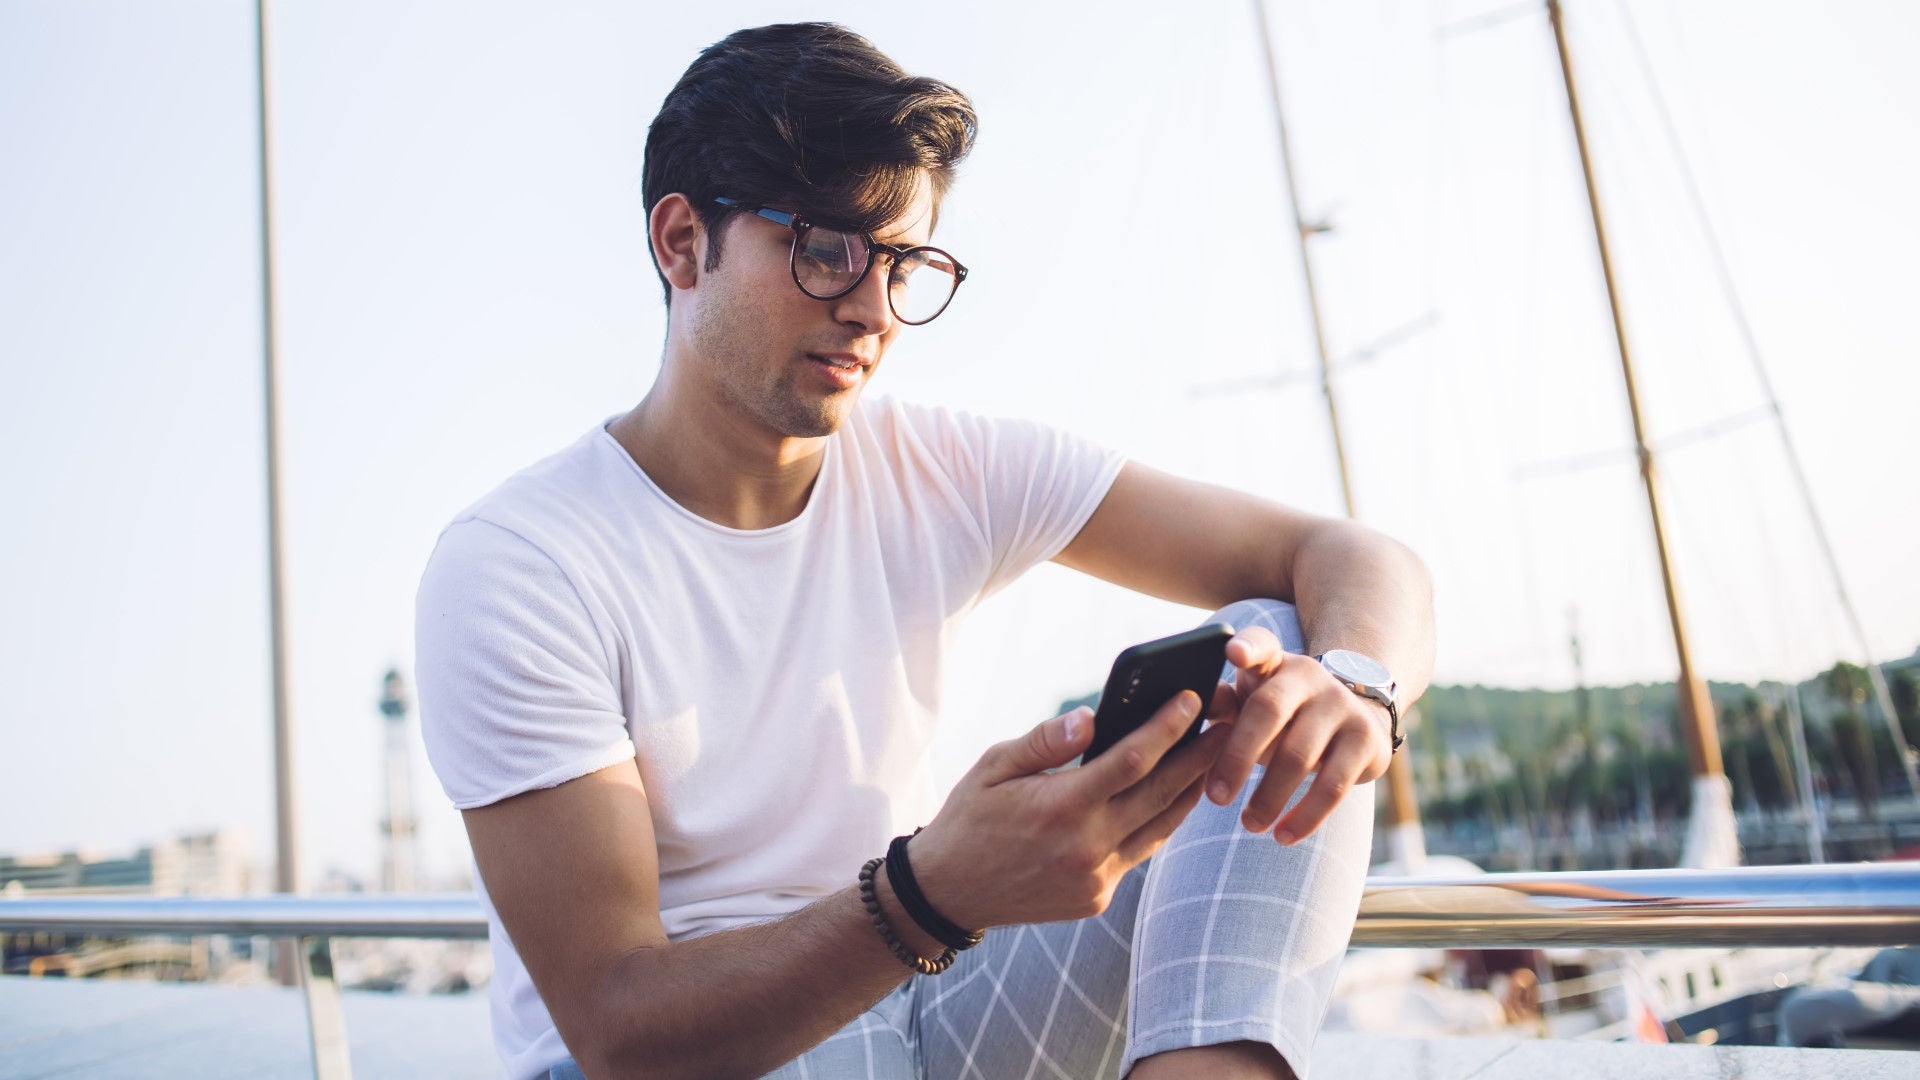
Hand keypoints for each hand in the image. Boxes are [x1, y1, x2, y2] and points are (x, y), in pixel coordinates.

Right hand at [907, 691, 1231, 930]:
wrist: (949, 891)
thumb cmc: (971, 816)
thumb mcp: (994, 766)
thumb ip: (1046, 741)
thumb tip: (1091, 716)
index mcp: (1061, 807)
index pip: (1132, 760)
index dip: (1168, 727)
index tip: (1193, 698)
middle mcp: (1086, 847)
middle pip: (1162, 793)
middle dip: (1201, 756)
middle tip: (1232, 724)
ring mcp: (1096, 878)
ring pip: (1161, 827)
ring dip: (1191, 791)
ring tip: (1215, 757)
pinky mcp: (1097, 898)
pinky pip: (1140, 852)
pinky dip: (1160, 821)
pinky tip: (1173, 796)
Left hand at [1202, 627, 1392, 843]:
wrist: (1355, 714)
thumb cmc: (1283, 714)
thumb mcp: (1252, 702)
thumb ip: (1222, 704)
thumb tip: (1187, 709)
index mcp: (1274, 663)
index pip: (1261, 644)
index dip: (1248, 646)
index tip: (1232, 652)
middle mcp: (1309, 677)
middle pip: (1268, 712)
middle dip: (1237, 757)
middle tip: (1216, 798)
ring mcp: (1341, 707)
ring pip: (1300, 756)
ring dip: (1270, 796)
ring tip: (1248, 825)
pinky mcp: (1367, 742)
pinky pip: (1333, 786)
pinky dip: (1305, 816)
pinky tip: (1283, 836)